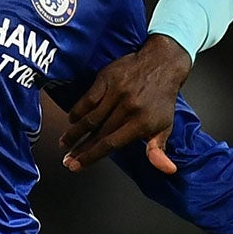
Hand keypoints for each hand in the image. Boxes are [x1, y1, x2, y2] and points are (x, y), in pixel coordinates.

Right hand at [58, 33, 192, 172]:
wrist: (162, 63)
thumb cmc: (162, 99)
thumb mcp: (165, 126)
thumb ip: (159, 150)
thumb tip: (168, 170)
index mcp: (141, 122)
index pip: (110, 144)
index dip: (91, 156)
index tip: (76, 166)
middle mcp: (127, 108)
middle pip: (97, 133)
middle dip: (80, 149)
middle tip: (66, 161)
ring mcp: (116, 92)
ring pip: (90, 117)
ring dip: (74, 133)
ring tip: (64, 144)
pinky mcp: (107, 79)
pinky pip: (88, 99)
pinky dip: (77, 111)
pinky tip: (71, 120)